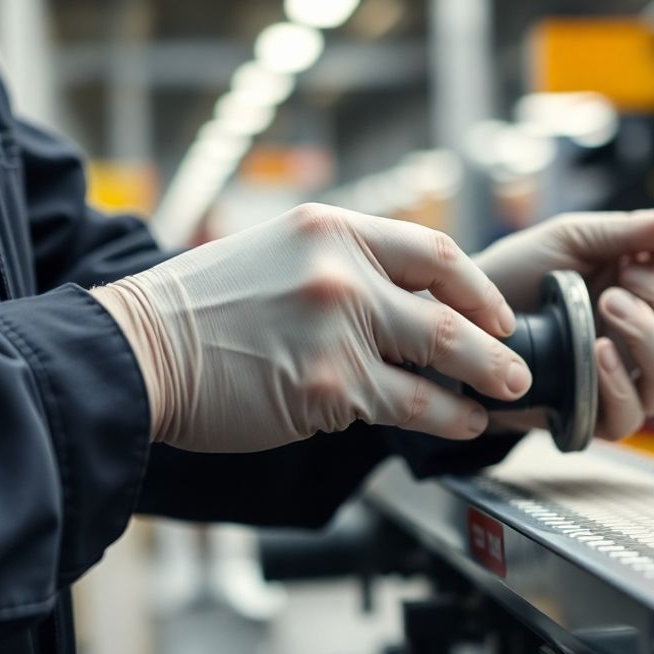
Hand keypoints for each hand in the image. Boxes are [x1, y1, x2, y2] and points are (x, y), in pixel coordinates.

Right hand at [92, 203, 530, 452]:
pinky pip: (410, 405)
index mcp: (330, 228)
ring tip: (505, 397)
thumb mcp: (274, 254)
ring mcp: (339, 328)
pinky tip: (460, 425)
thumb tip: (403, 302)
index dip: (476, 284)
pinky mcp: (330, 386)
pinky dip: (444, 418)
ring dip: (484, 383)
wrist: (136, 351)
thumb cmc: (199, 311)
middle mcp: (342, 270)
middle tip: (517, 363)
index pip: (431, 249)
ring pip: (440, 357)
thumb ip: (339, 266)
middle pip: (449, 303)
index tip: (494, 309)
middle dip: (495, 341)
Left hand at [474, 200, 653, 439]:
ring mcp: (629, 383)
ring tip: (604, 307)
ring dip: (644, 332)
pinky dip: (619, 381)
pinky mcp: (596, 417)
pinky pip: (632, 415)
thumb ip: (634, 230)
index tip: (631, 258)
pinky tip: (597, 352)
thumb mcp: (574, 238)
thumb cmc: (521, 273)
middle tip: (611, 284)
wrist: (465, 314)